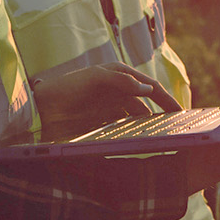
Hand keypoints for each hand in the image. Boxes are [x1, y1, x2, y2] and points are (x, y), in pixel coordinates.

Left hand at [31, 63, 178, 139]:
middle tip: (175, 128)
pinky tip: (137, 143)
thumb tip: (148, 88)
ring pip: (135, 119)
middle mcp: (117, 93)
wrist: (39, 109)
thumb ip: (121, 81)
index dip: (166, 99)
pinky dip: (131, 135)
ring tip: (158, 138)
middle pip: (146, 105)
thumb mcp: (95, 79)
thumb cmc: (67, 88)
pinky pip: (122, 131)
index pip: (150, 87)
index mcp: (119, 76)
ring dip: (146, 127)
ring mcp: (109, 110)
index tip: (180, 112)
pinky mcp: (100, 125)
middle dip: (160, 115)